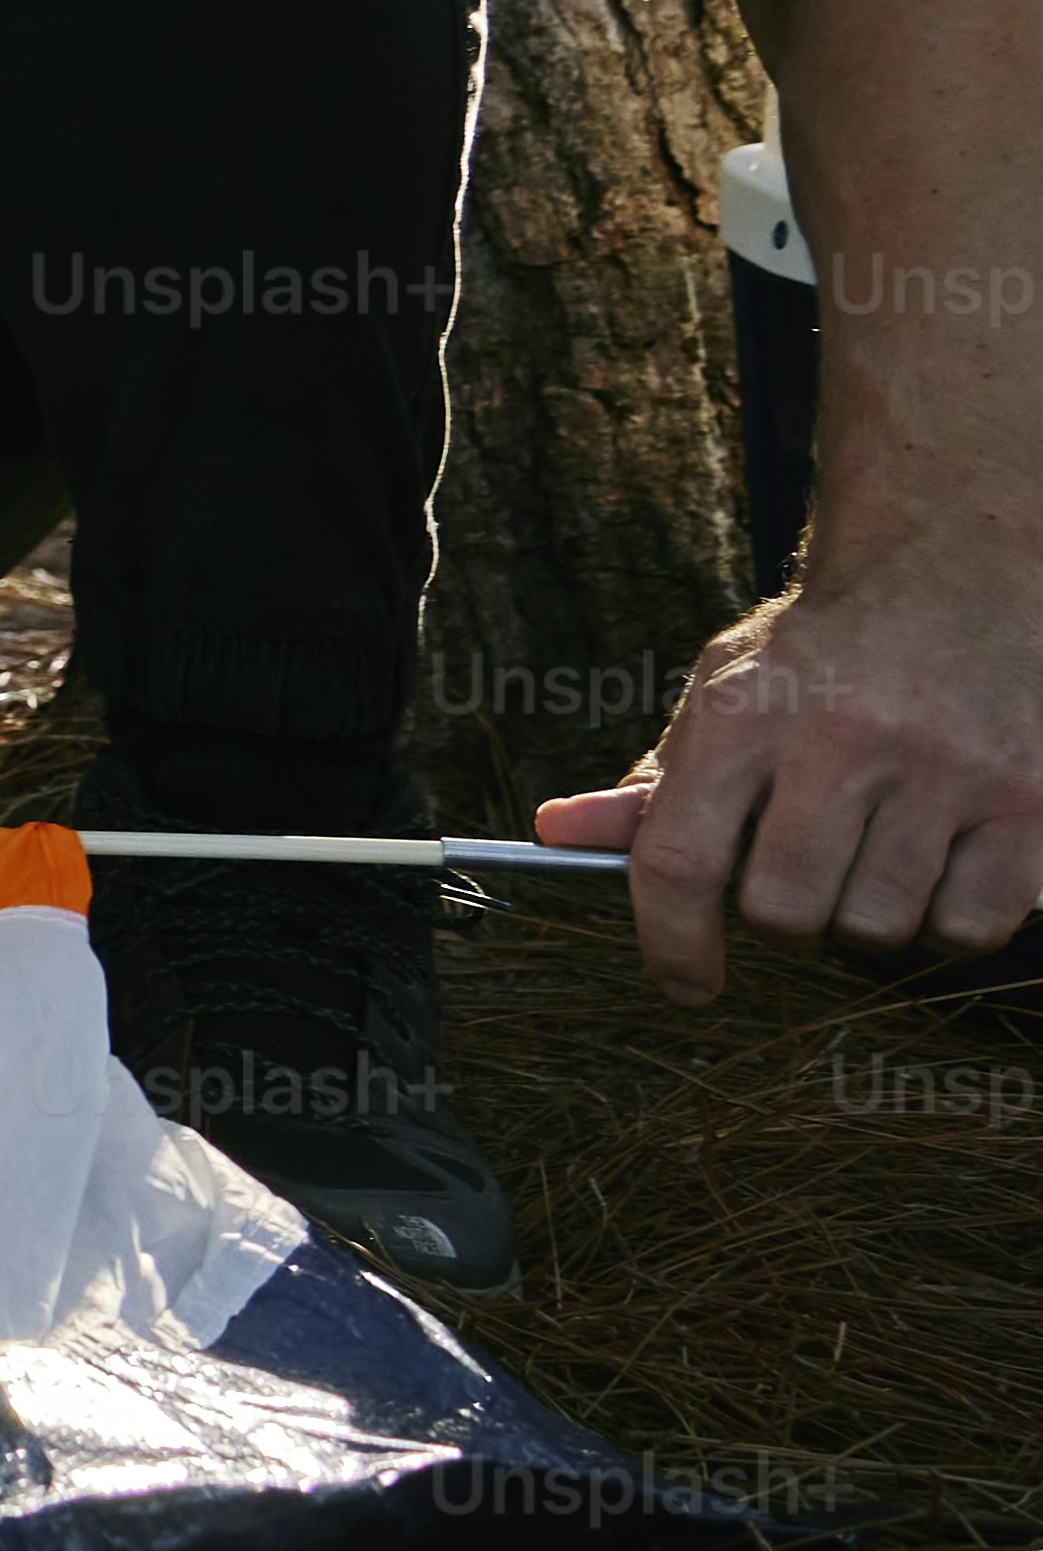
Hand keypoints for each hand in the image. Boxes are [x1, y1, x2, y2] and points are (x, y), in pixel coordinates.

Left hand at [544, 552, 1042, 1001]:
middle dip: (787, 912)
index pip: (677, 861)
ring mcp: (946, 769)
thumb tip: (556, 836)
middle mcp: (842, 738)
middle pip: (783, 911)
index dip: (671, 942)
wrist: (957, 568)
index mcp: (744, 713)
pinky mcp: (1030, 800)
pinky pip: (971, 922)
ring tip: (885, 843)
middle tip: (812, 864)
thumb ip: (654, 779)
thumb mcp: (725, 690)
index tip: (687, 982)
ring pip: (877, 926)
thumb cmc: (826, 653)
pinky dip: (954, 912)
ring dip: (872, 911)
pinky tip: (951, 853)